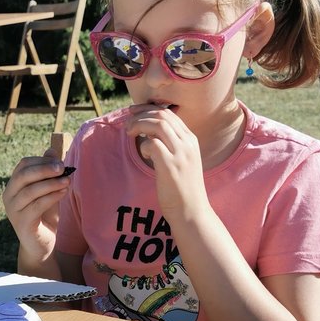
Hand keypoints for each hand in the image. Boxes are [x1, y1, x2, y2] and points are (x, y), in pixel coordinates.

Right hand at [2, 153, 71, 265]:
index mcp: (13, 186)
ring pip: (31, 191)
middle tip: (63, 168)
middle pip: (24, 175)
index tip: (59, 162)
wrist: (41, 245)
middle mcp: (8, 197)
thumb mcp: (49, 191)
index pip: (23, 166)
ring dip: (51, 183)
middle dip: (45, 169)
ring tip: (67, 181)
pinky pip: (37, 206)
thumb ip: (48, 173)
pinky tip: (63, 193)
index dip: (41, 161)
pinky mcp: (21, 223)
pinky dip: (51, 197)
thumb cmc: (45, 216)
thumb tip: (51, 150)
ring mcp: (13, 211)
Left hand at [125, 103, 206, 217]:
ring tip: (129, 133)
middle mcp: (188, 143)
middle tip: (127, 122)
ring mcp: (180, 154)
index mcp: (191, 140)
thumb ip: (170, 146)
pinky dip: (143, 146)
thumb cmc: (182, 189)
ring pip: (157, 125)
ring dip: (139, 125)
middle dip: (141, 114)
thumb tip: (149, 134)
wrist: (192, 211)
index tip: (134, 112)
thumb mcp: (181, 161)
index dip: (148, 109)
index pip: (169, 114)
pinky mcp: (170, 166)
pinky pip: (152, 144)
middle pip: (162, 115)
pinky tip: (144, 156)